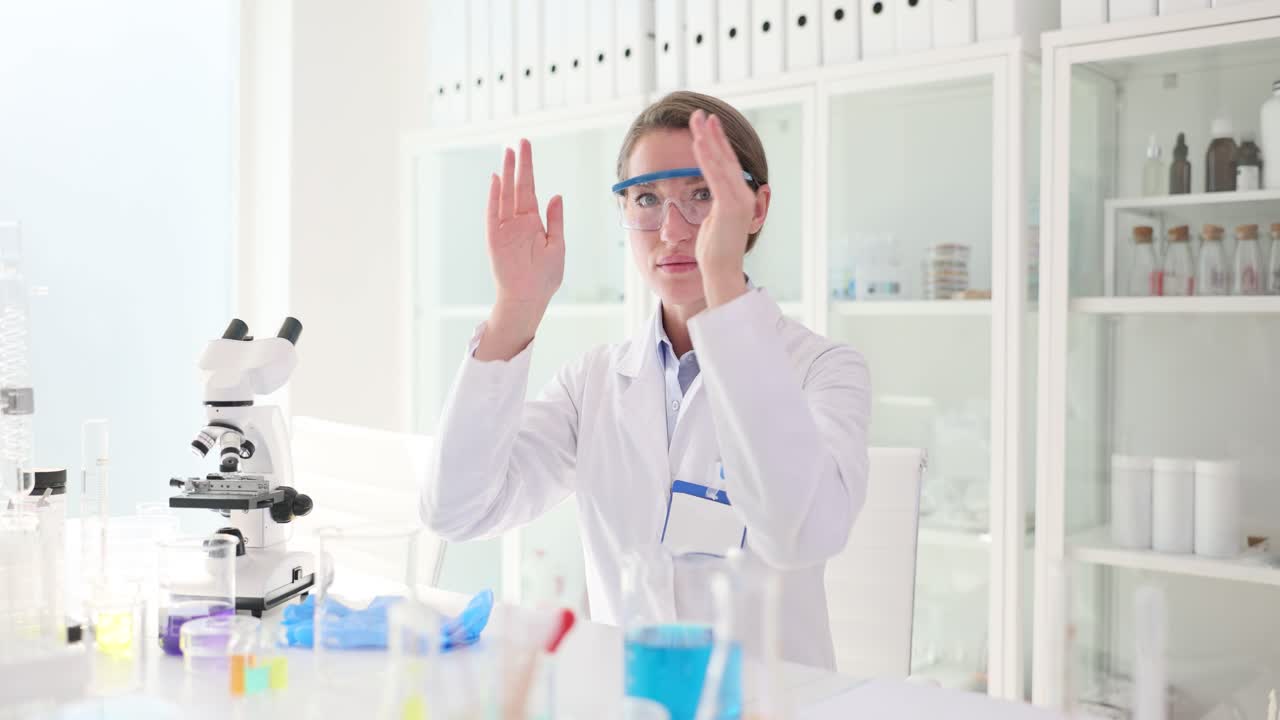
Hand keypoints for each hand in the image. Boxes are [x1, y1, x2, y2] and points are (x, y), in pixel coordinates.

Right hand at [476, 139, 564, 360]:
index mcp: (534, 221)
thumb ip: (555, 221)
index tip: (526, 148)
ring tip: (507, 154)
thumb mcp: (557, 245)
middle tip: (519, 142)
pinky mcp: (495, 238)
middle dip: (518, 165)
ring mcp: (505, 228)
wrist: (529, 299)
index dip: (528, 168)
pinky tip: (496, 180)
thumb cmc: (545, 277)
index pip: (530, 188)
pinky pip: (493, 214)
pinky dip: (494, 197)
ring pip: (504, 195)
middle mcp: (518, 220)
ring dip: (505, 175)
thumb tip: (556, 195)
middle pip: (517, 186)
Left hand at [689, 110, 753, 306]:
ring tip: (698, 120)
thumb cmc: (714, 252)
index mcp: (736, 198)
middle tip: (701, 113)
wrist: (722, 271)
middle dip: (712, 134)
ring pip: (720, 162)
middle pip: (724, 157)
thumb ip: (713, 209)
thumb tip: (710, 204)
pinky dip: (707, 158)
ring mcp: (737, 199)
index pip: (724, 165)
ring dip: (708, 139)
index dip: (716, 143)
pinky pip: (716, 176)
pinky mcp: (730, 206)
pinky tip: (699, 142)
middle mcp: (740, 195)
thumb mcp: (712, 223)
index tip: (705, 126)